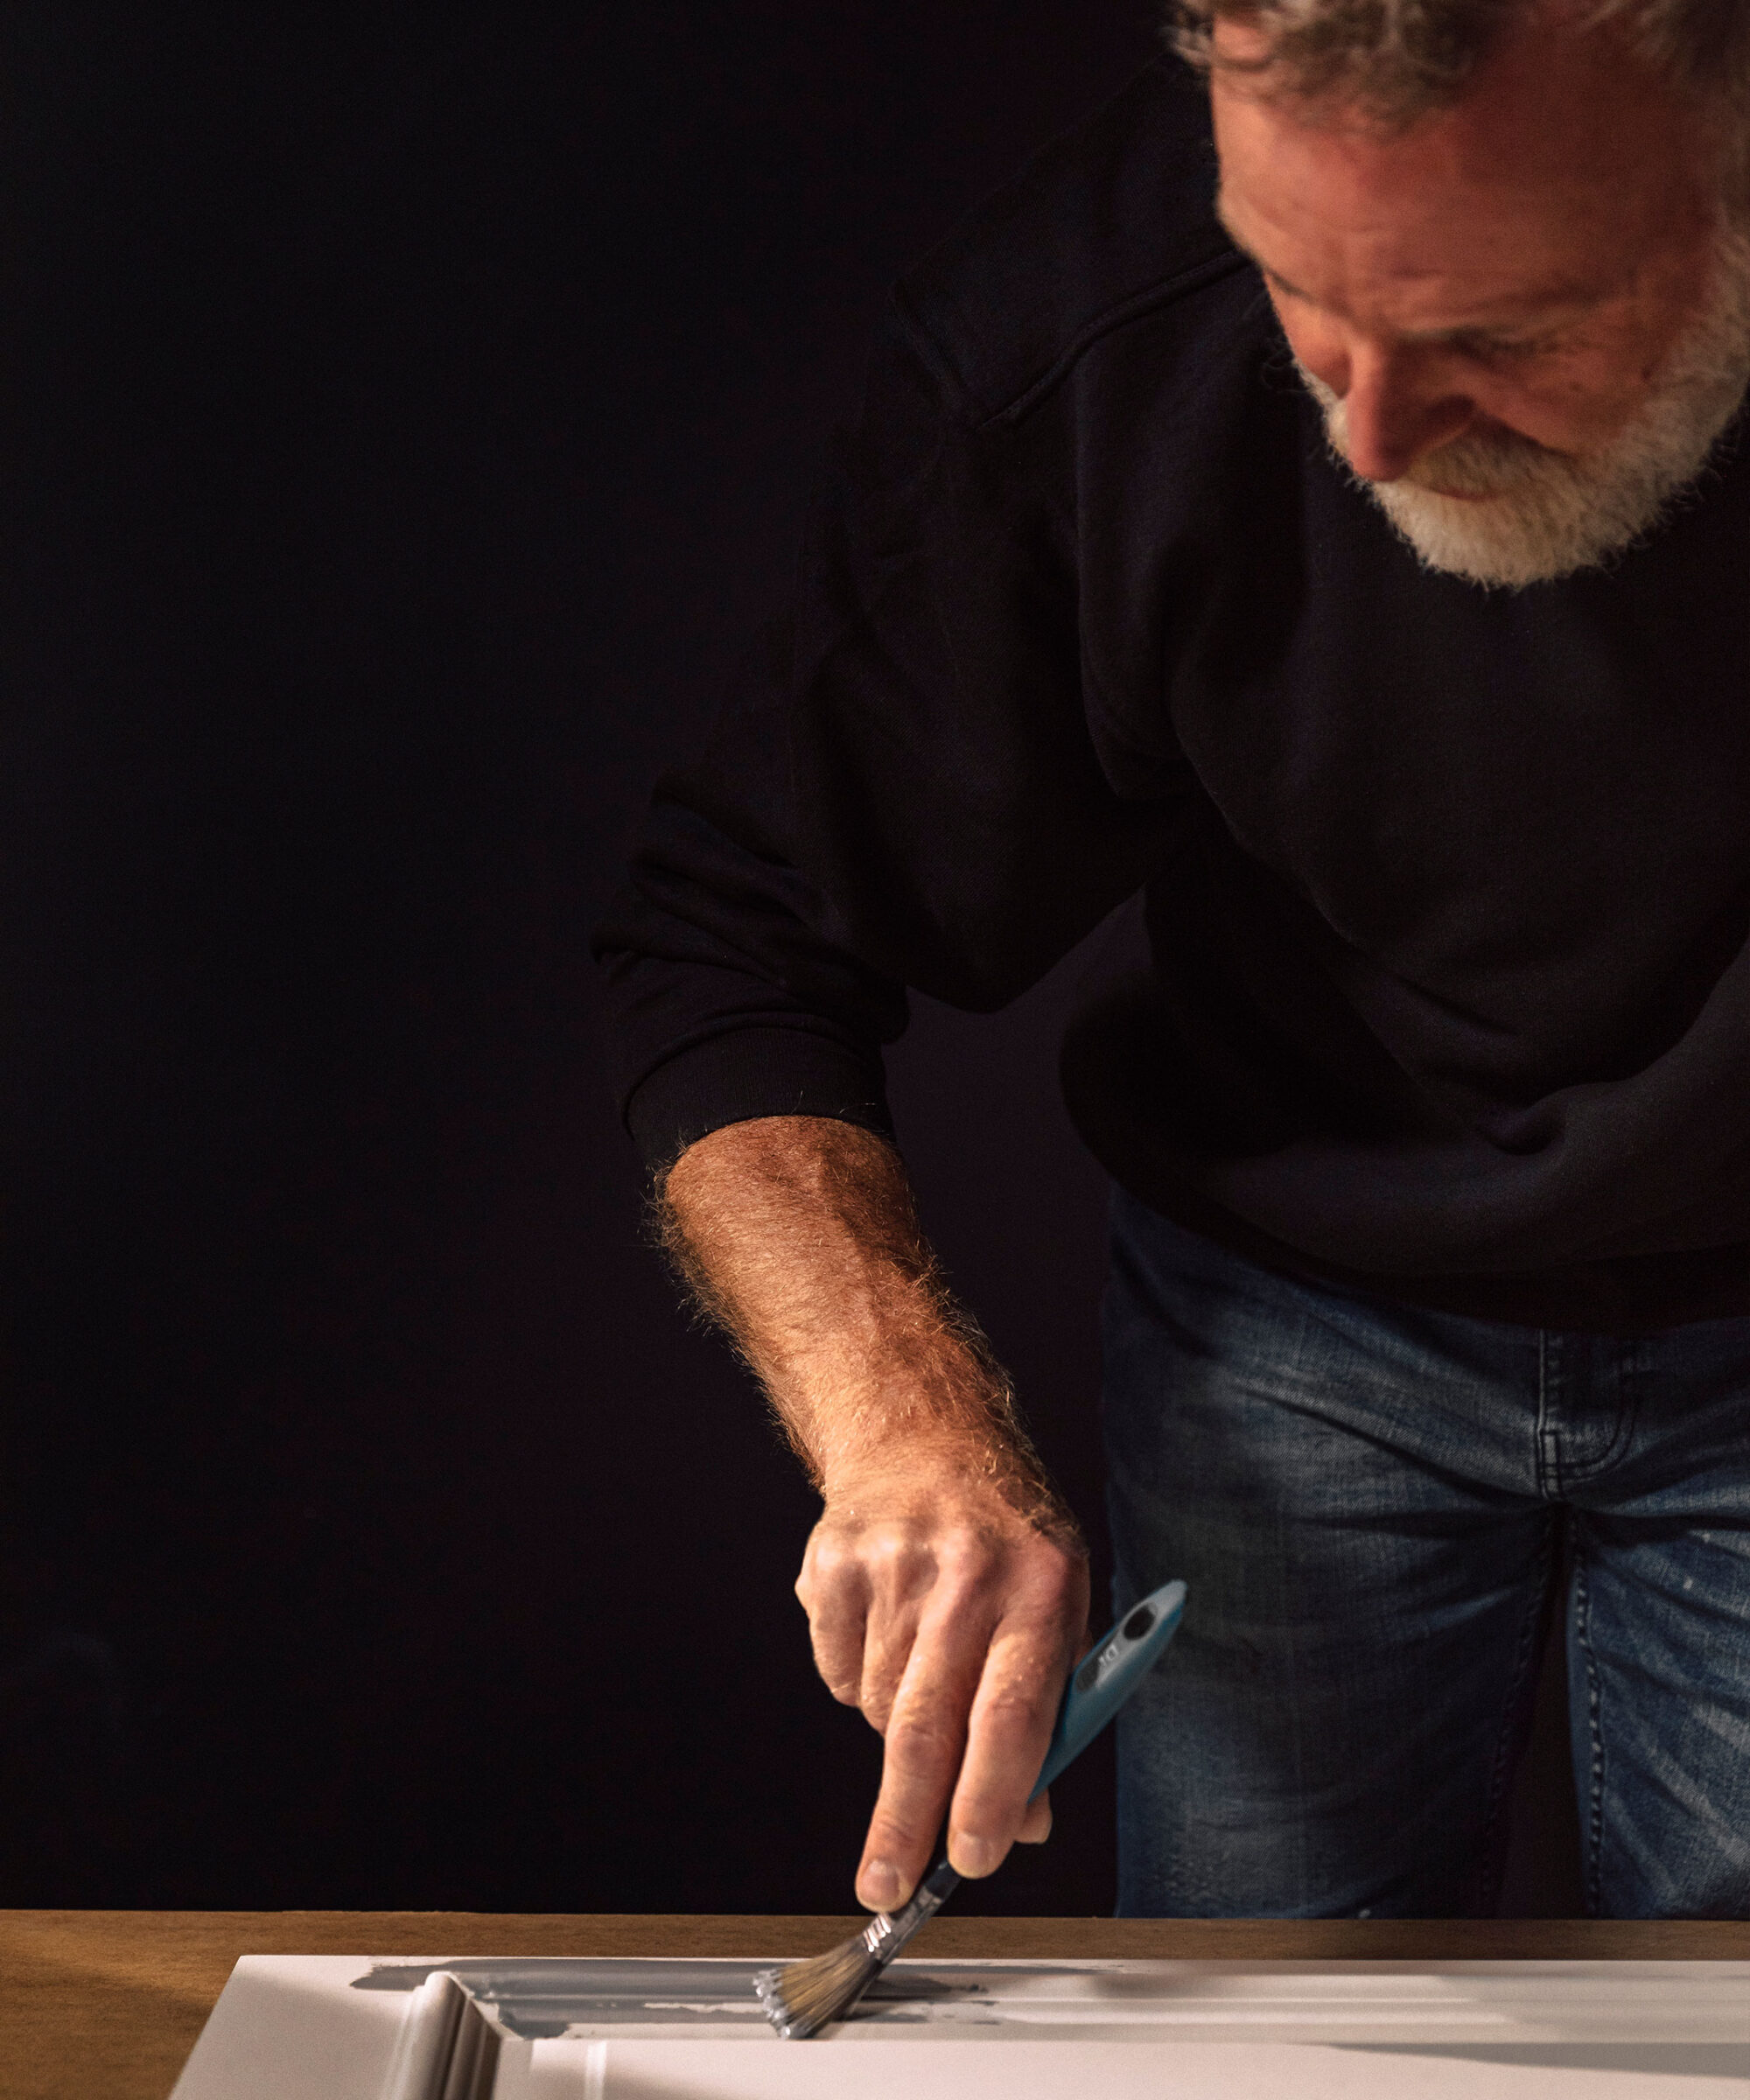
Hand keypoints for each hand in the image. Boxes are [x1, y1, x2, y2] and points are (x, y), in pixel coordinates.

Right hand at [797, 1442, 1088, 1911]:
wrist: (922, 1429)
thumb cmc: (1005, 1530)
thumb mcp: (1059, 1603)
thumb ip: (1051, 1712)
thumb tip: (1028, 1821)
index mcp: (1040, 1585)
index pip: (1014, 1711)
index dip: (992, 1794)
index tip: (974, 1858)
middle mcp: (965, 1573)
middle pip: (927, 1725)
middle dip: (906, 1821)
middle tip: (888, 1886)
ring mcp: (890, 1565)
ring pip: (879, 1707)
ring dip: (899, 1729)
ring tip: (923, 1669)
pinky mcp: (832, 1564)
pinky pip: (836, 1673)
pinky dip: (858, 1681)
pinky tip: (884, 1631)